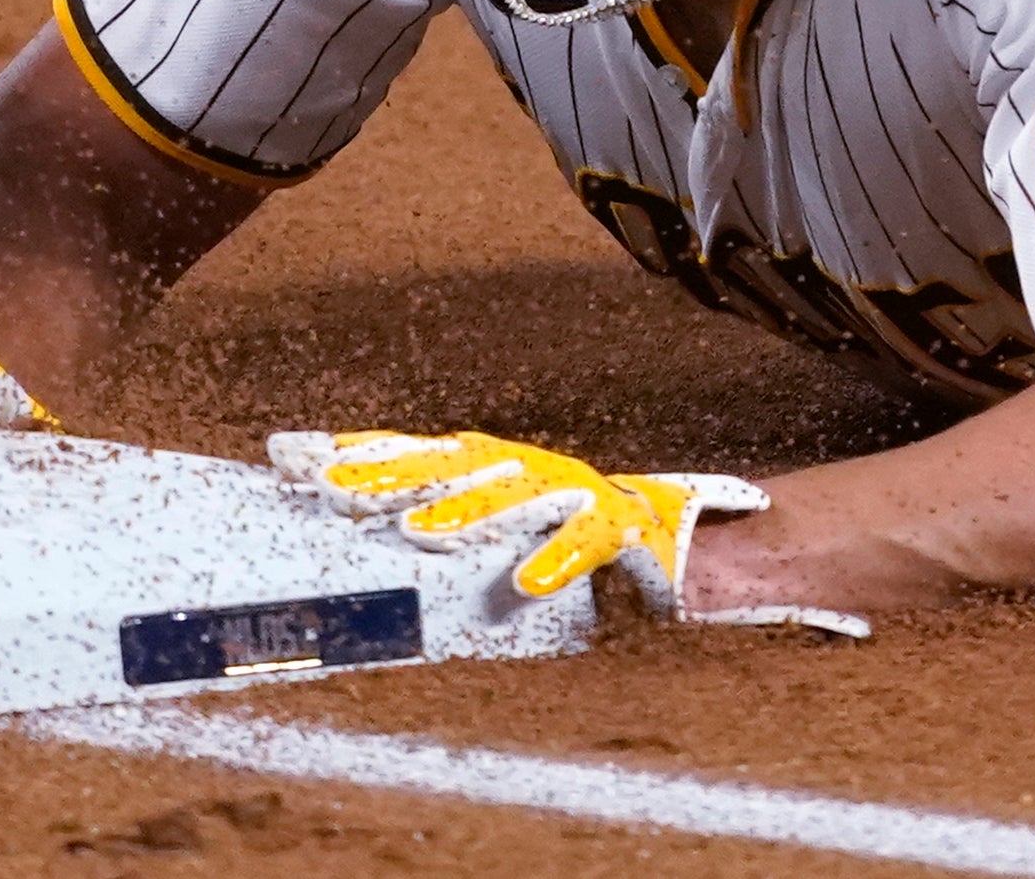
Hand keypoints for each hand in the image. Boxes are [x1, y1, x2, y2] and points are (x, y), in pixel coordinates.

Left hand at [267, 428, 863, 636]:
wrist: (741, 543)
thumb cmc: (631, 548)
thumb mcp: (541, 536)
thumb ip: (490, 533)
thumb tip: (401, 537)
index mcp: (519, 475)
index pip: (430, 454)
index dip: (365, 450)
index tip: (294, 451)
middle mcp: (548, 476)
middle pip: (456, 463)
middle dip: (387, 470)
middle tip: (319, 481)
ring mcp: (591, 497)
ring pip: (516, 494)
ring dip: (463, 509)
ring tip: (414, 530)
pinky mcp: (638, 527)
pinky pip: (594, 545)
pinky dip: (560, 562)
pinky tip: (526, 585)